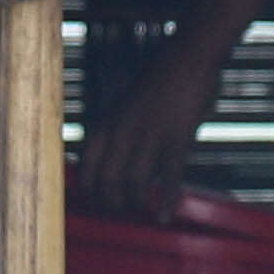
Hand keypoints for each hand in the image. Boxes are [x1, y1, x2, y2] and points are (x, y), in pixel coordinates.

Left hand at [81, 52, 213, 224]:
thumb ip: (117, 128)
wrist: (186, 59)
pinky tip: (165, 215)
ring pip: (134, 184)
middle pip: (107, 182)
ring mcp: (150, 137)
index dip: (88, 191)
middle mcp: (123, 133)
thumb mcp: (125, 103)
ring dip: (135, 205)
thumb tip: (111, 157)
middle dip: (110, 204)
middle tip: (118, 215)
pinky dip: (166, 201)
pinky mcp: (176, 140)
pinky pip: (169, 178)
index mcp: (108, 122)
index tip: (92, 203)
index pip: (87, 167)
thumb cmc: (158, 81)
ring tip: (140, 214)